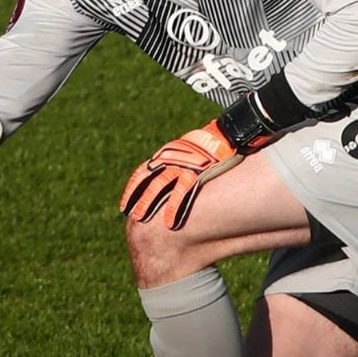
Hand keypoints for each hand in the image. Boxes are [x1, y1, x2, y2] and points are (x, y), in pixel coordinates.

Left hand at [119, 123, 257, 230]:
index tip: (127, 201)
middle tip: (132, 215)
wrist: (230, 133)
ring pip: (160, 187)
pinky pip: (182, 193)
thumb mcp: (188, 149)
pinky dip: (174, 208)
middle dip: (138, 198)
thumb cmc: (212, 142)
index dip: (134, 187)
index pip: (144, 171)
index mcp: (168, 153)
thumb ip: (177, 161)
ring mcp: (183, 165)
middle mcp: (172, 157)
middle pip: (149, 181)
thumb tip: (171, 176)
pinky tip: (169, 223)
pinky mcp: (197, 172)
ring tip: (141, 218)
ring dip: (149, 203)